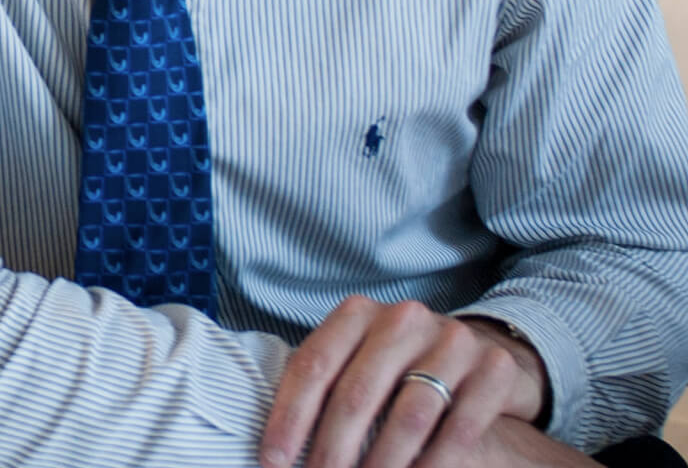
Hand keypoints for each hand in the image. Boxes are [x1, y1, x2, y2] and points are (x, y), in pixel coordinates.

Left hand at [260, 296, 546, 467]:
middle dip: (332, 449)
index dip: (289, 416)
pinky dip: (433, 464)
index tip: (272, 459)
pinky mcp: (494, 369)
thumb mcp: (356, 359)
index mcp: (357, 313)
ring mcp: (452, 341)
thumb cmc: (396, 365)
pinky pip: (461, 427)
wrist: (476, 354)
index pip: (313, 365)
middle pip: (357, 393)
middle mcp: (403, 319)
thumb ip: (323, 384)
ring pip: (410, 414)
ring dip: (383, 463)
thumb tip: (275, 444)